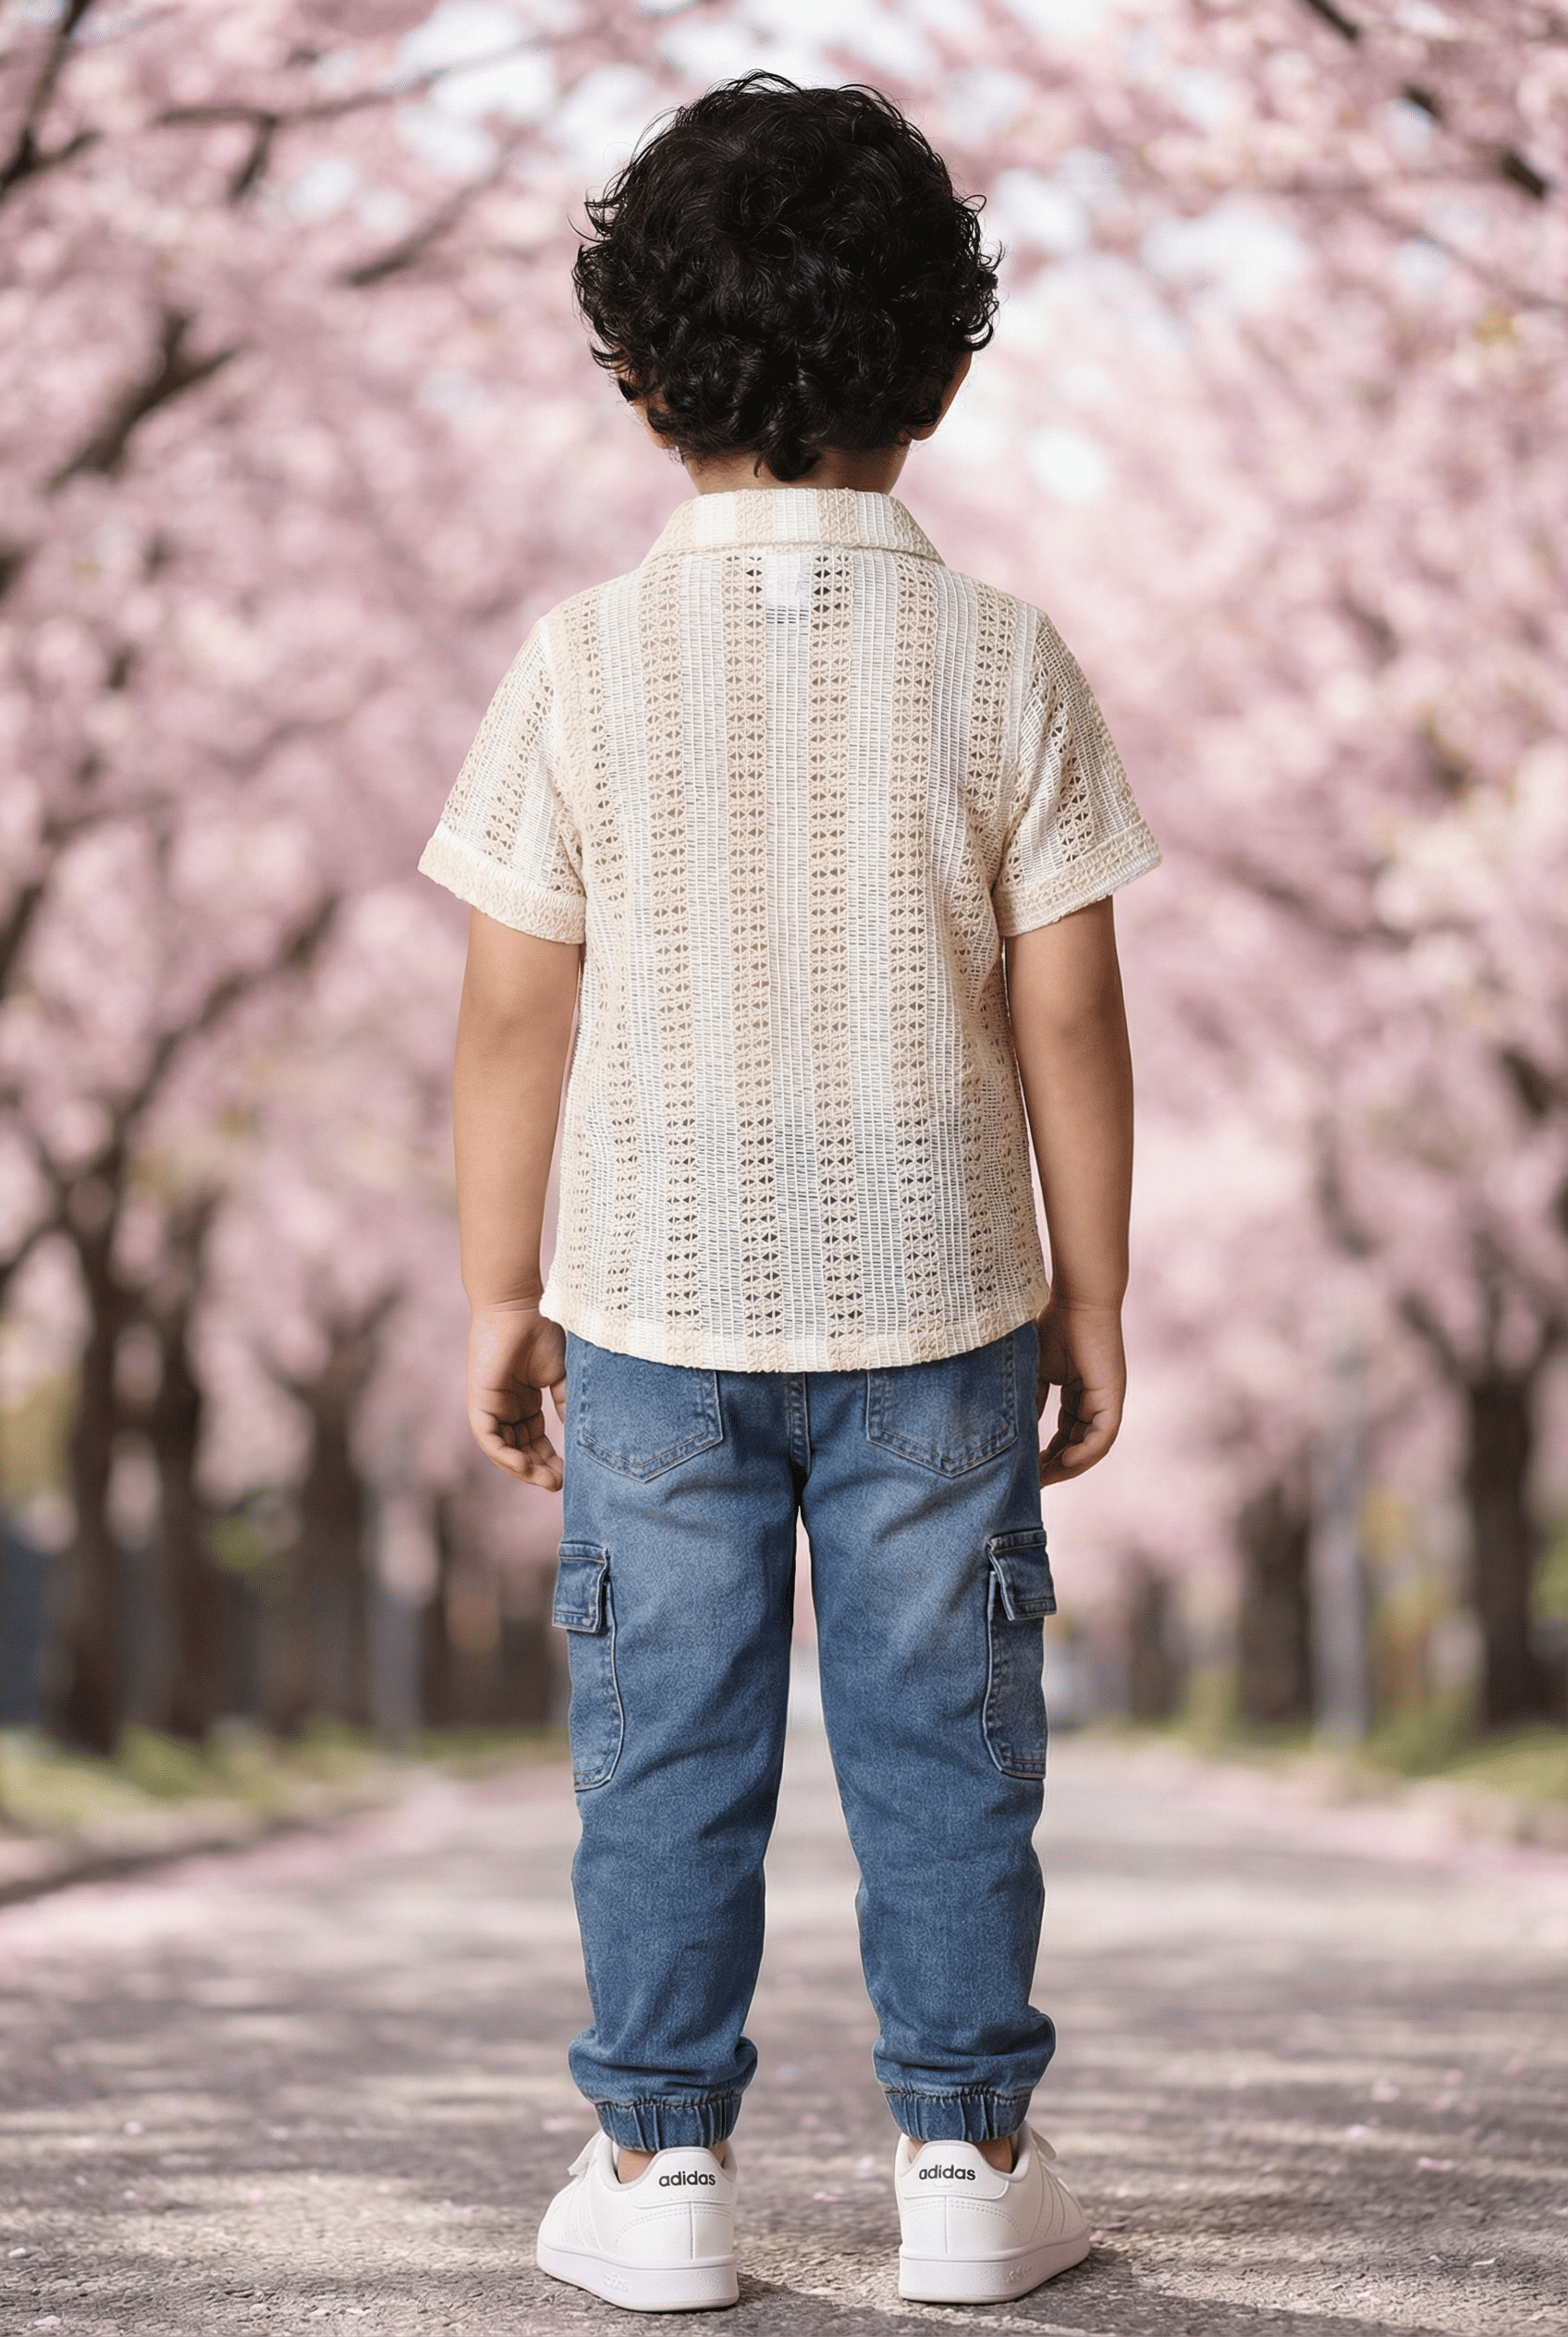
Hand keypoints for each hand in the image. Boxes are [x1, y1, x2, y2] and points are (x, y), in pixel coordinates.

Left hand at [466, 1301, 567, 1490]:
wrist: (519, 1306)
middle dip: (539, 1469)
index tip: (571, 1474)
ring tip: (547, 1481)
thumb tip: (581, 1437)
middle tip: (560, 1485)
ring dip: (524, 1469)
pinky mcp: (479, 1401)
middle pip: (521, 1449)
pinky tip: (523, 1467)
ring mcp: (491, 1405)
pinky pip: (488, 1439)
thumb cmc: (542, 1331)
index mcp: (525, 1400)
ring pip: (504, 1449)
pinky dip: (504, 1456)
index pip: (535, 1439)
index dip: (551, 1458)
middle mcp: (506, 1407)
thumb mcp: (561, 1375)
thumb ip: (567, 1404)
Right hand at [1034, 1297, 1124, 1486]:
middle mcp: (1095, 1403)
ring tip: (1043, 1480)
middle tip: (1030, 1485)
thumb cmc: (1055, 1325)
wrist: (1077, 1300)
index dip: (1046, 1456)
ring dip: (1068, 1467)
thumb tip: (1018, 1433)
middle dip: (1054, 1469)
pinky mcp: (1113, 1398)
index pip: (1065, 1436)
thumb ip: (1031, 1401)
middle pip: (1078, 1448)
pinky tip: (1063, 1462)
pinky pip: (1102, 1438)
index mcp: (1078, 1396)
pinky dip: (1084, 1454)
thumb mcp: (1035, 1372)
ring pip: (1091, 1448)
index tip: (1023, 1472)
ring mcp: (1107, 1402)